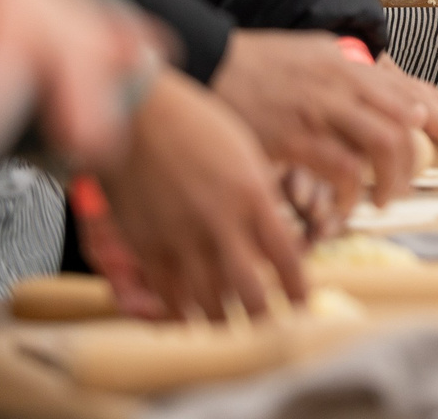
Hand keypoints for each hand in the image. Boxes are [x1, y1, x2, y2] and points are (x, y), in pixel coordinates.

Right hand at [93, 67, 308, 319]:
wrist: (137, 115)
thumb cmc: (195, 124)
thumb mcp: (244, 154)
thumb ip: (260, 198)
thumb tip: (272, 236)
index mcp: (251, 195)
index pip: (287, 259)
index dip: (296, 290)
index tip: (300, 303)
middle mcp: (219, 224)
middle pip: (250, 294)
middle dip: (262, 317)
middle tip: (266, 322)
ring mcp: (180, 239)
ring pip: (208, 305)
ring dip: (223, 320)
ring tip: (230, 322)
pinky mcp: (146, 247)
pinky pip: (167, 297)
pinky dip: (181, 313)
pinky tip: (189, 314)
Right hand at [210, 30, 423, 220]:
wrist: (206, 64)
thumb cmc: (253, 65)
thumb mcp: (308, 51)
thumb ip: (342, 66)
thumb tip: (374, 77)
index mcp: (347, 62)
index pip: (410, 93)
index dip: (433, 127)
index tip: (436, 153)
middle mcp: (342, 80)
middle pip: (406, 121)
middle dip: (416, 161)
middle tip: (405, 187)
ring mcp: (321, 107)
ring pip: (384, 142)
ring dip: (391, 180)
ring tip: (382, 201)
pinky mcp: (296, 135)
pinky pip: (344, 168)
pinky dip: (352, 192)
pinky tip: (345, 206)